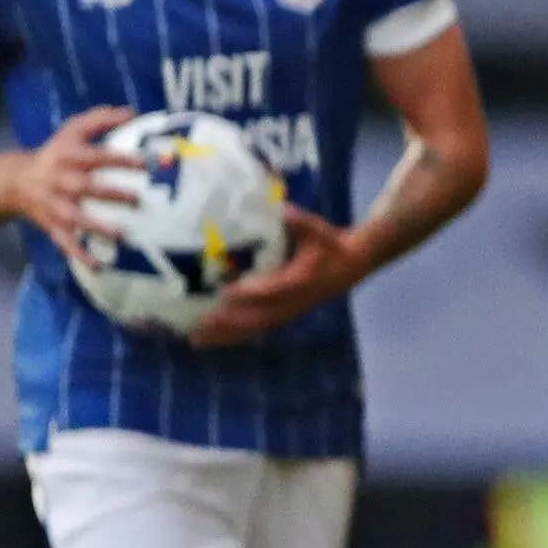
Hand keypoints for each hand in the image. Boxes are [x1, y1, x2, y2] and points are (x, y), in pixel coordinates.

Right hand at [9, 104, 136, 261]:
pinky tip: (98, 266)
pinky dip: (79, 254)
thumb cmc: (56, 154)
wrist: (16, 180)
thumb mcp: (71, 132)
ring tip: (121, 235)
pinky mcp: (51, 224)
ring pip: (73, 217)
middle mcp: (59, 180)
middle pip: (84, 187)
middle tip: (138, 199)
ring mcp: (53, 205)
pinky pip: (64, 241)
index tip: (145, 162)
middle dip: (110, 194)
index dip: (119, 159)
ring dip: (96, 227)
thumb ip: (99, 119)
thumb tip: (131, 111)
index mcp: (67, 156)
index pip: (95, 156)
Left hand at [191, 204, 361, 347]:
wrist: (351, 265)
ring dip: (226, 335)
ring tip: (196, 340)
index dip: (251, 293)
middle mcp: (294, 301)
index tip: (225, 292)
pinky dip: (234, 336)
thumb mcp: (318, 229)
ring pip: (256, 328)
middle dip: (229, 322)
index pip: (274, 290)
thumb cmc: (330, 244)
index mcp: (301, 280)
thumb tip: (282, 208)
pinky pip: (257, 329)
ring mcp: (289, 311)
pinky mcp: (285, 314)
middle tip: (200, 323)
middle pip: (259, 317)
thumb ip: (300, 221)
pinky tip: (213, 339)